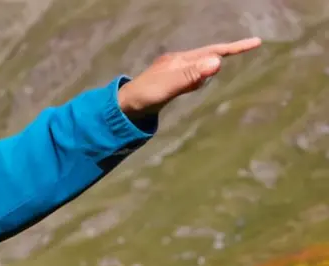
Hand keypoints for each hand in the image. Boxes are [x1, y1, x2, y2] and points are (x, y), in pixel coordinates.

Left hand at [117, 37, 262, 118]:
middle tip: (250, 46)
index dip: (235, 48)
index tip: (256, 42)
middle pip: (208, 55)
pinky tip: (196, 82)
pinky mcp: (168, 82)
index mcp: (180, 60)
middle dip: (227, 52)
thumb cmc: (146, 96)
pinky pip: (190, 76)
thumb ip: (192, 76)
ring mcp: (172, 71)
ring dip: (212, 64)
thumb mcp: (170, 86)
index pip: (212, 51)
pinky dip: (199, 77)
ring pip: (199, 66)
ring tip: (221, 62)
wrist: (124, 106)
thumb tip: (217, 62)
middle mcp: (177, 62)